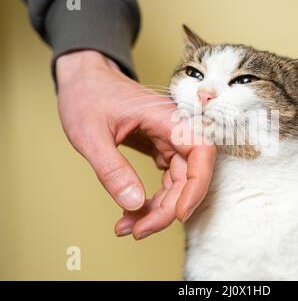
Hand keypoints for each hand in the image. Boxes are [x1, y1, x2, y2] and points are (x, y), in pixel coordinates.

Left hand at [56, 50, 215, 238]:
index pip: (201, 151)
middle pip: (188, 176)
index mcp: (166, 118)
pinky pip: (165, 179)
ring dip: (158, 209)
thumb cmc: (87, 95)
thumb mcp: (91, 134)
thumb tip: (134, 204)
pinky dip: (151, 199)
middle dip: (167, 208)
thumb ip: (112, 170)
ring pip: (177, 183)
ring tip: (128, 227)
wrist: (84, 79)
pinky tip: (131, 212)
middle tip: (137, 230)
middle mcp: (174, 130)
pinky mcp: (160, 148)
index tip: (180, 213)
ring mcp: (168, 140)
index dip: (197, 185)